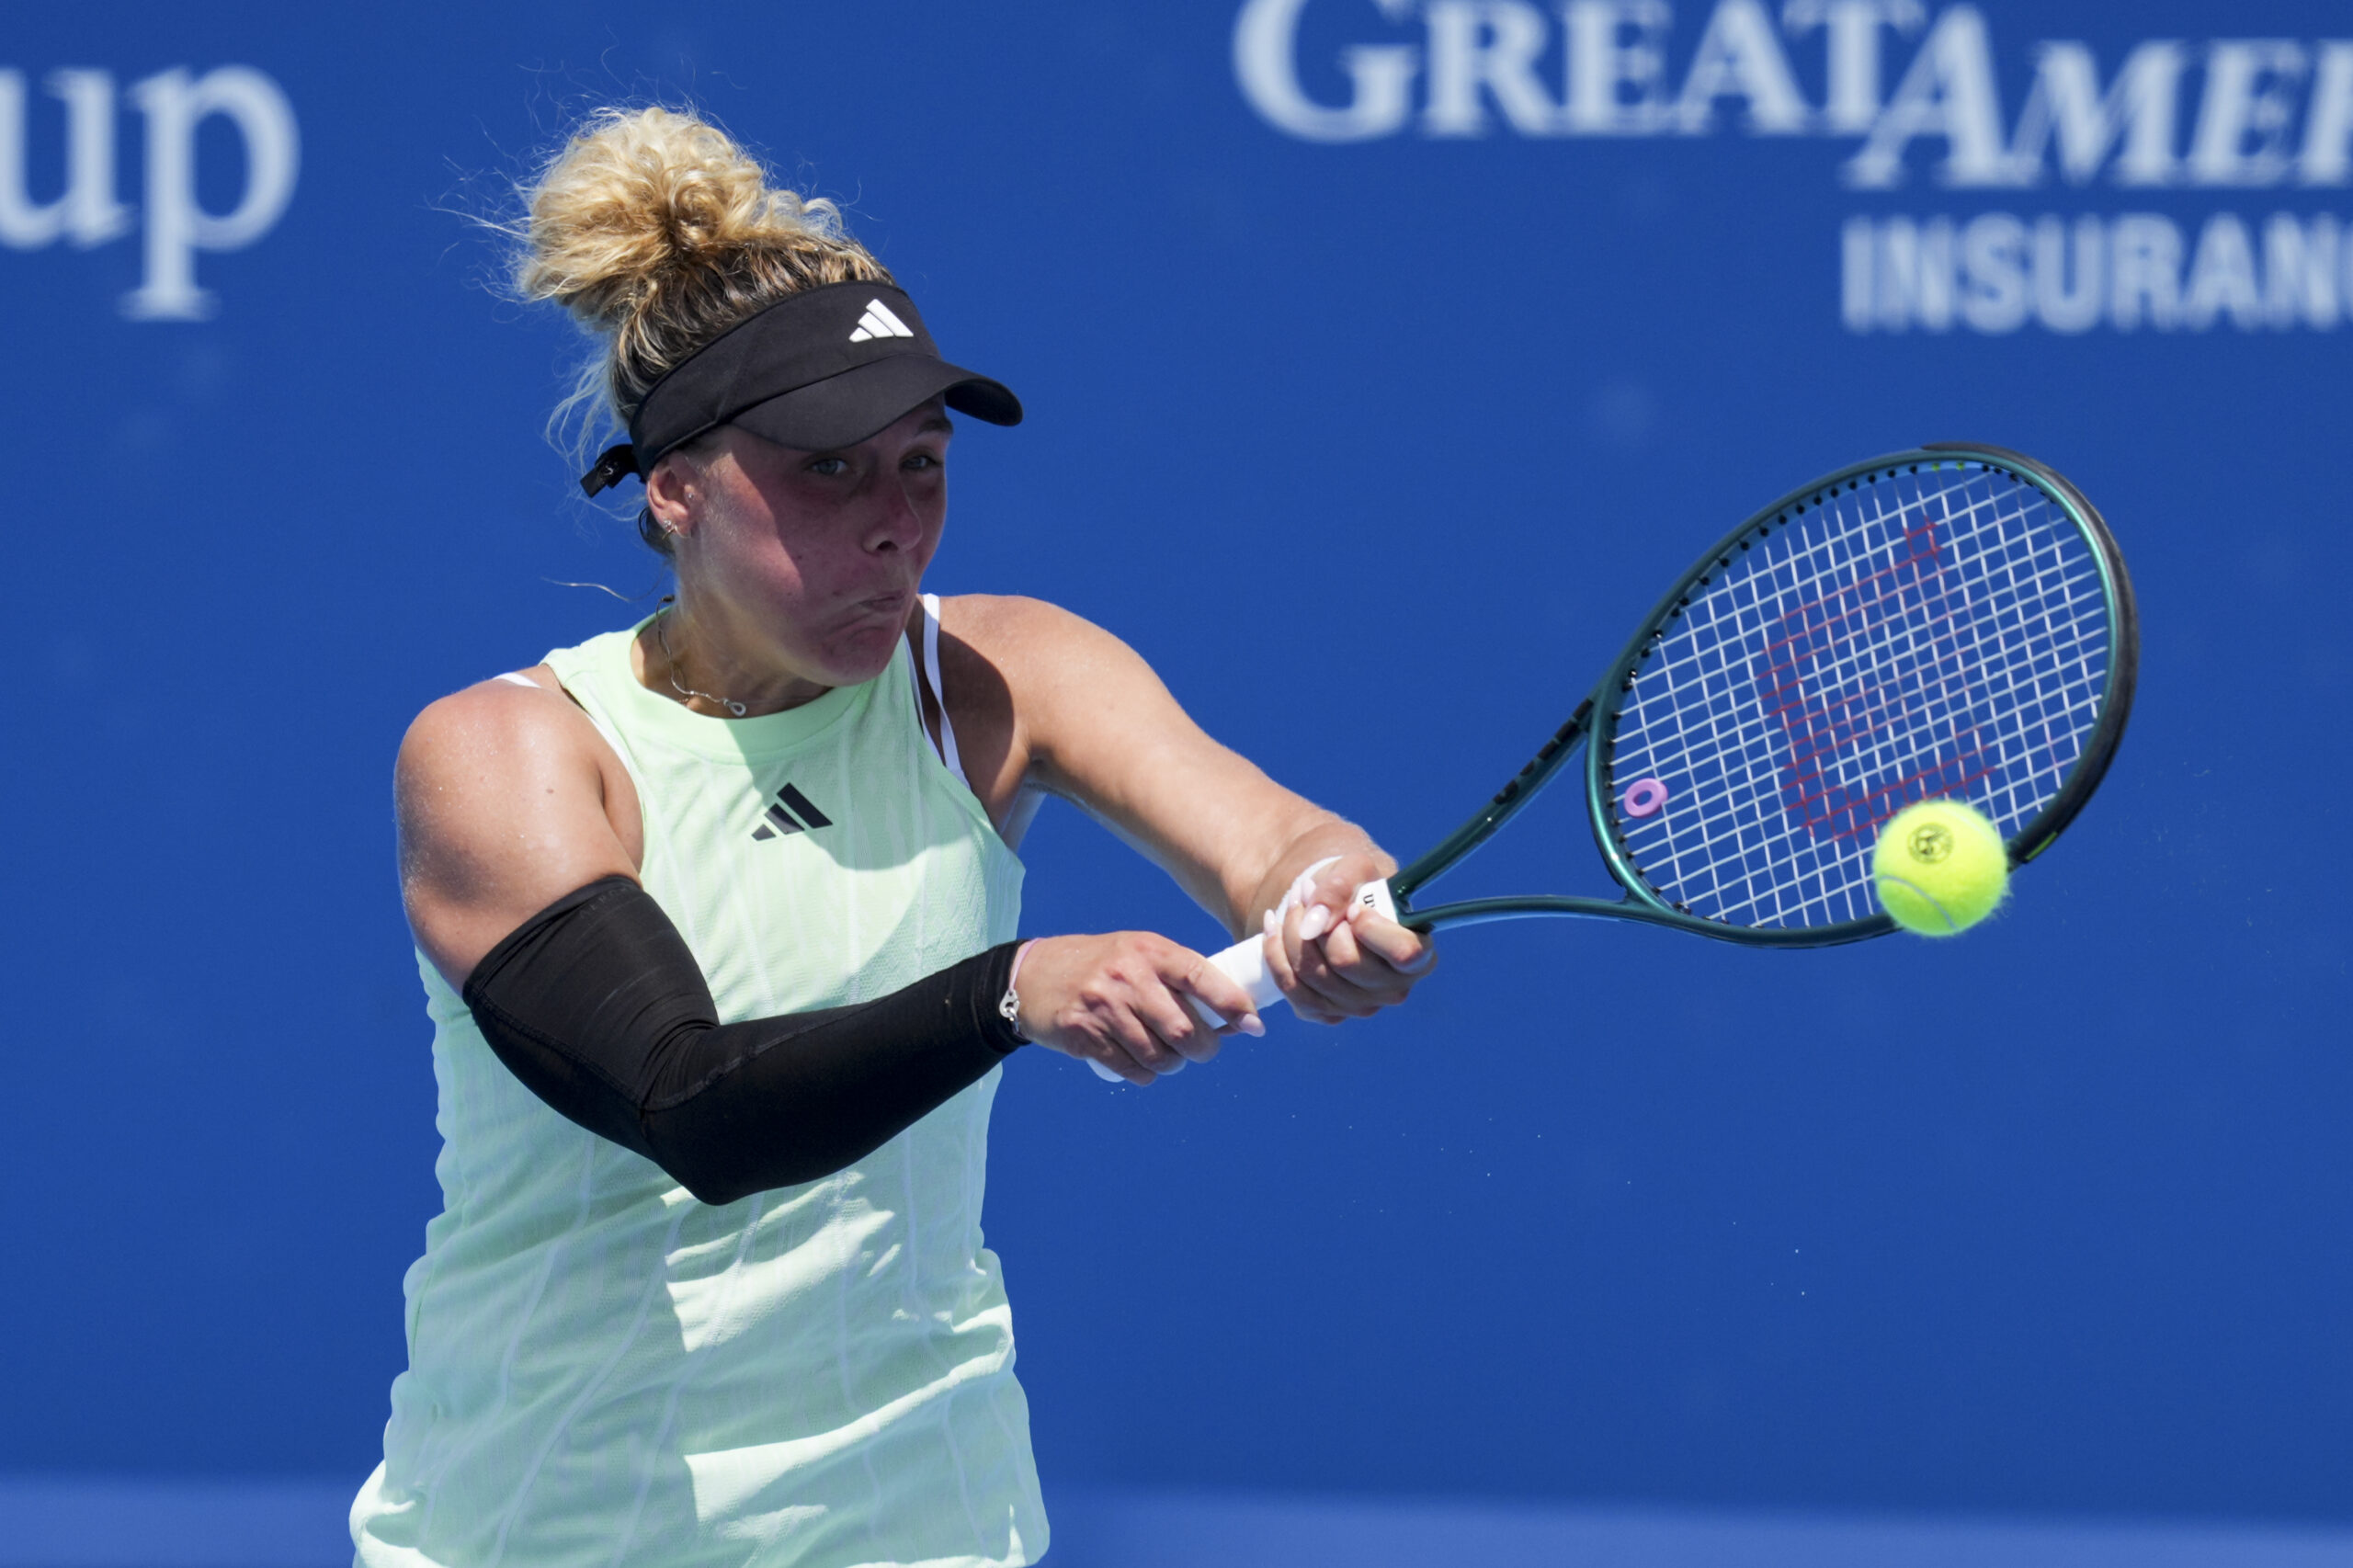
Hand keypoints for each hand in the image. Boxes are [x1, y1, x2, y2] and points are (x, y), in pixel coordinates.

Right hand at [1014, 932, 1265, 1085]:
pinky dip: (1145, 1074)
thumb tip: (1237, 1020)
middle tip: (1201, 1050)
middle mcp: (1127, 976)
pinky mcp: (1083, 1034)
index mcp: (1149, 950)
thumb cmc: (1102, 966)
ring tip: (1166, 1054)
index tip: (1254, 1024)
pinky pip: (1131, 1069)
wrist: (1032, 975)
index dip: (1233, 1004)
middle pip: (1184, 1029)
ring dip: (1172, 1064)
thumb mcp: (1140, 956)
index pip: (1201, 977)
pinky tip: (1140, 1062)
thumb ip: (1182, 982)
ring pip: (1159, 1055)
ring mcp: (1103, 1006)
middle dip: (1202, 1048)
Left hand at [1261, 851, 1435, 1024]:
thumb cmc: (1356, 885)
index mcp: (1419, 956)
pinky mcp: (1327, 1013)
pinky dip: (1275, 954)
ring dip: (1292, 931)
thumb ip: (1339, 888)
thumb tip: (1313, 926)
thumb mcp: (1355, 869)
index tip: (1354, 907)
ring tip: (1293, 901)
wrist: (1334, 905)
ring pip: (1312, 974)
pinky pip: (1291, 988)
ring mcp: (1360, 1007)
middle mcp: (1394, 989)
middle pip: (1346, 962)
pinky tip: (1273, 926)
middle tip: (1309, 891)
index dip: (1372, 927)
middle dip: (1320, 922)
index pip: (1404, 952)